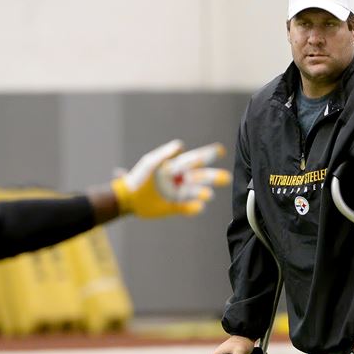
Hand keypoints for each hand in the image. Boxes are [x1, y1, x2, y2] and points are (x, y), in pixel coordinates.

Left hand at [111, 140, 230, 218]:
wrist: (127, 198)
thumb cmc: (138, 177)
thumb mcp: (151, 163)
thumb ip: (165, 154)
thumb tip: (181, 145)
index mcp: (175, 167)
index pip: (195, 160)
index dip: (208, 154)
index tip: (221, 150)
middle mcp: (179, 180)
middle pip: (199, 177)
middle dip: (212, 177)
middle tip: (226, 178)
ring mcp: (177, 193)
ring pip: (194, 192)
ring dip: (202, 193)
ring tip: (209, 195)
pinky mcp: (173, 206)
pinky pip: (186, 207)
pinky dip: (193, 208)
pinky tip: (200, 207)